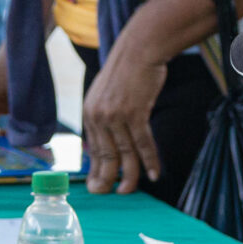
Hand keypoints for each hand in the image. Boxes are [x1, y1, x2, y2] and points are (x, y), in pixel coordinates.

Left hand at [81, 43, 166, 192]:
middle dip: (108, 178)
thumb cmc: (126, 72)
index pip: (93, 148)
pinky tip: (153, 174)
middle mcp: (98, 116)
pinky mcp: (135, 113)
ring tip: (131, 189)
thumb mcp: (105, 94)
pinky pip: (142, 144)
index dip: (97, 168)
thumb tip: (107, 142)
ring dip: (130, 174)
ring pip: (124, 153)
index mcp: (89, 113)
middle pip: (105, 155)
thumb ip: (104, 117)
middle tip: (111, 194)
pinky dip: (148, 161)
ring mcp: (116, 115)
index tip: (99, 185)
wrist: (139, 49)